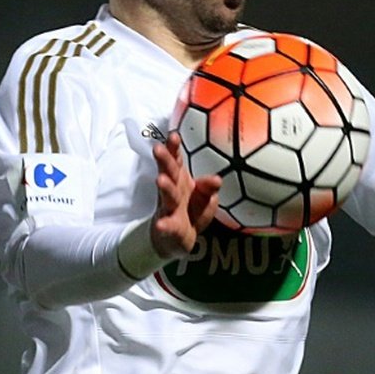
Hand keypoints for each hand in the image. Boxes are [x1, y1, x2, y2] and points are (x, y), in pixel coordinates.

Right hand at [149, 133, 221, 259]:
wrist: (180, 239)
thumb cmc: (193, 211)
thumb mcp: (206, 197)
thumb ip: (209, 187)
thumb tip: (217, 179)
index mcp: (181, 179)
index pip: (176, 160)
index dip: (174, 147)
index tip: (173, 134)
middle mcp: (173, 190)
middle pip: (168, 172)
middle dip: (164, 160)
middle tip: (158, 148)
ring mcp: (169, 208)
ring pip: (167, 195)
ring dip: (164, 187)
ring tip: (160, 180)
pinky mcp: (169, 226)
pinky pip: (167, 225)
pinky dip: (164, 225)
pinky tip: (161, 224)